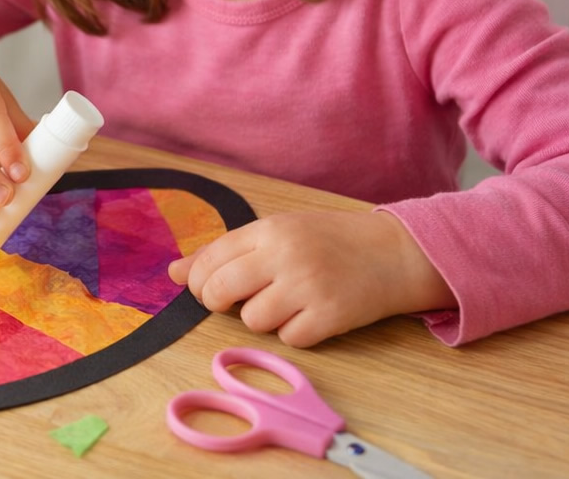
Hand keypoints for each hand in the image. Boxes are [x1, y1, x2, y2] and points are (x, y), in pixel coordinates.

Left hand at [167, 211, 454, 347]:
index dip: (199, 281)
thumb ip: (228, 251)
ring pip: (253, 320)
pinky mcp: (330, 316)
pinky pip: (289, 339)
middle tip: (237, 301)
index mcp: (269, 229)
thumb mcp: (279, 233)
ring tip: (286, 303)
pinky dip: (296, 333)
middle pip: (219, 292)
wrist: (396, 253)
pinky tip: (311, 315)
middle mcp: (285, 255)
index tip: (207, 287)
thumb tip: (172, 273)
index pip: (210, 259)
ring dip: (263, 319)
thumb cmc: (331, 242)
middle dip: (218, 303)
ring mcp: (308, 287)